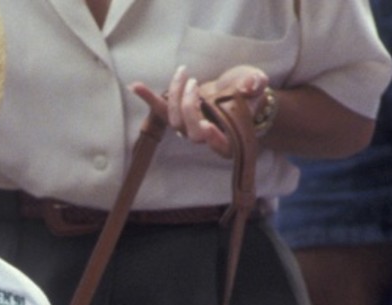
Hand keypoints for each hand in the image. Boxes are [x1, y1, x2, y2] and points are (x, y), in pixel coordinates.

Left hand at [132, 64, 269, 157]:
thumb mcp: (256, 85)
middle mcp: (205, 136)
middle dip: (188, 107)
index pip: (219, 145)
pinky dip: (149, 97)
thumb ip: (256, 85)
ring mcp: (190, 127)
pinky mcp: (180, 114)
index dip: (212, 138)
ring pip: (175, 120)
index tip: (209, 126)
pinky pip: (161, 110)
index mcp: (228, 137)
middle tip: (193, 84)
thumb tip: (252, 84)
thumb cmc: (249, 93)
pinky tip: (135, 85)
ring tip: (183, 73)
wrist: (238, 93)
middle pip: (190, 132)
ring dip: (174, 96)